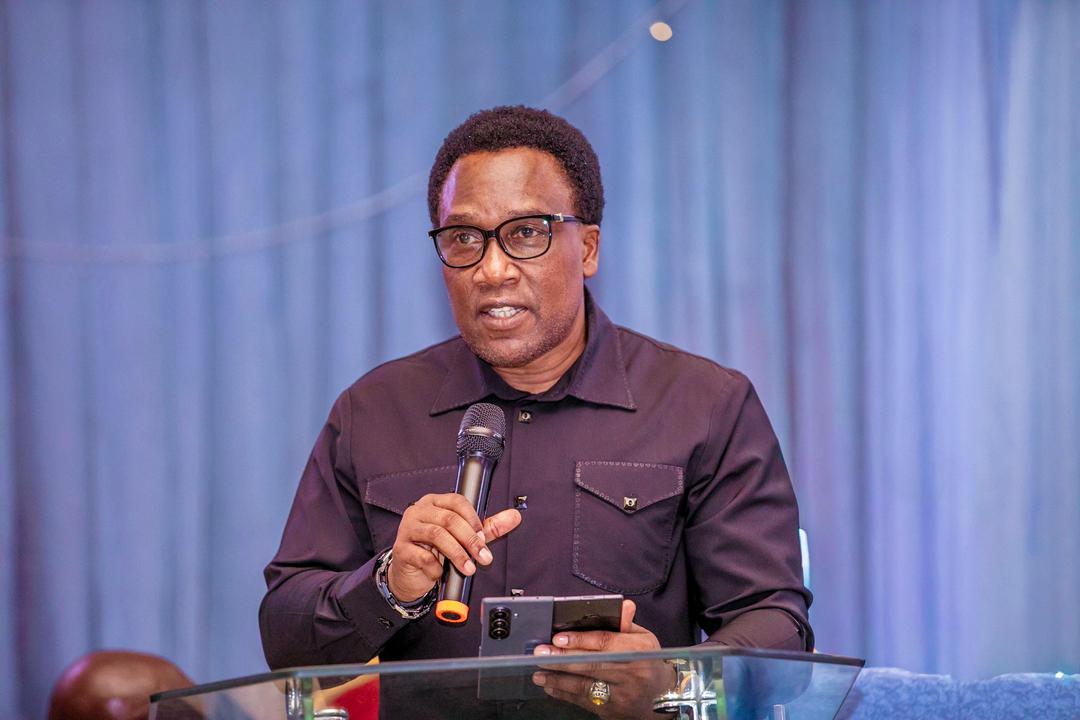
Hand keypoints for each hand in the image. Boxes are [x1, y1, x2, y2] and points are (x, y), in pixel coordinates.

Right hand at [387, 493, 520, 601]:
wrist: (411, 574)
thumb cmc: (436, 551)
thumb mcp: (464, 538)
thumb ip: (488, 528)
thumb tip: (514, 517)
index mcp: (435, 502)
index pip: (457, 501)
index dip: (473, 519)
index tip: (483, 537)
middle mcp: (420, 511)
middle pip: (449, 519)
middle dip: (469, 540)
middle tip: (482, 557)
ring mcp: (408, 529)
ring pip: (436, 535)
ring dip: (457, 554)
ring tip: (468, 568)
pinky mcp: (401, 549)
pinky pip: (421, 555)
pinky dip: (436, 566)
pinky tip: (441, 572)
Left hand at [531, 600, 669, 716]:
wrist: (662, 697)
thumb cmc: (648, 661)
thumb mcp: (644, 638)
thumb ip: (626, 624)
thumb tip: (623, 605)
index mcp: (638, 651)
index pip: (605, 643)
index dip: (580, 640)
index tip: (558, 638)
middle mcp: (630, 673)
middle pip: (591, 665)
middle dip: (562, 659)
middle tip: (540, 654)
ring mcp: (621, 695)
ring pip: (584, 686)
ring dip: (558, 679)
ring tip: (538, 672)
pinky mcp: (612, 711)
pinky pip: (584, 701)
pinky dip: (564, 694)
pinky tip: (550, 686)